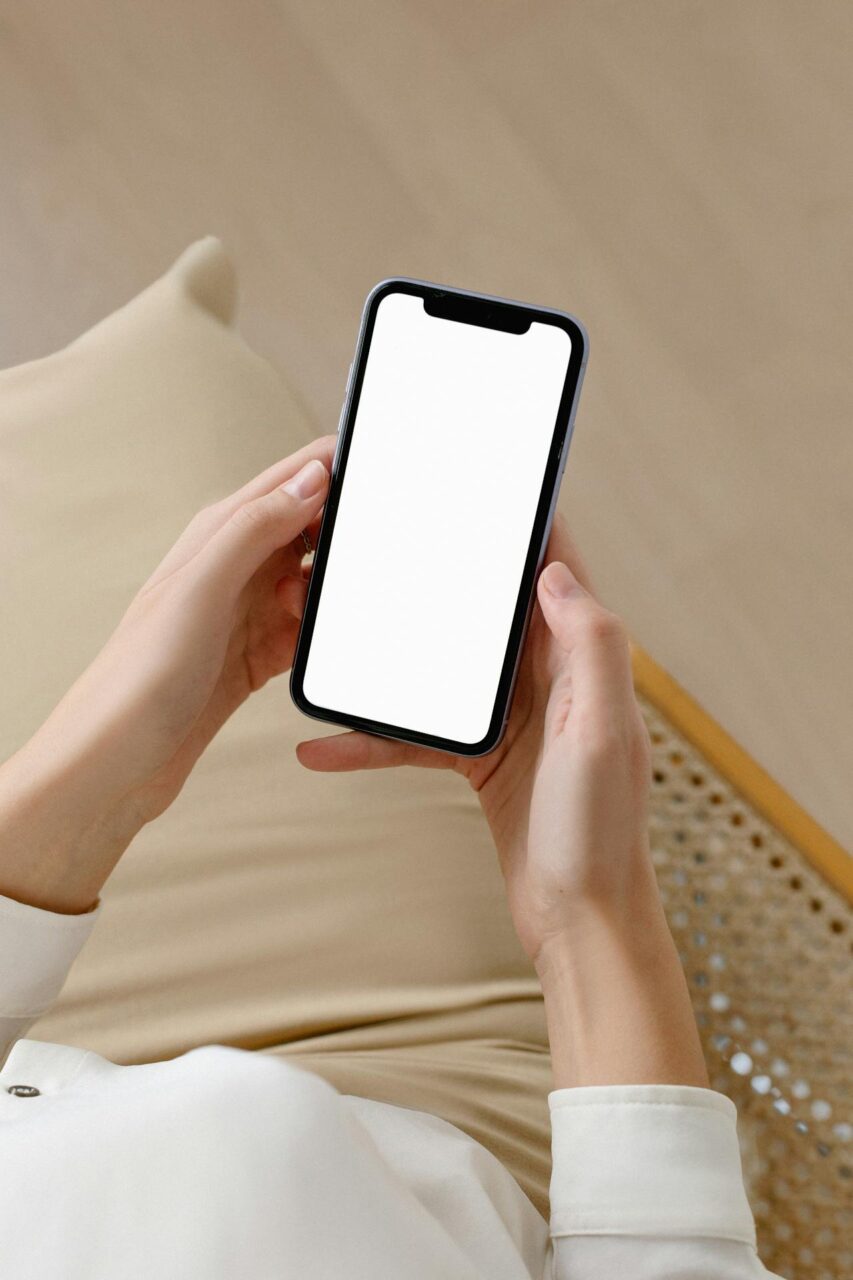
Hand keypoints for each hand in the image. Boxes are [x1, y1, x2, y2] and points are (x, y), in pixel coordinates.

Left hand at [0, 437, 334, 912]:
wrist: (117, 761)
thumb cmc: (140, 675)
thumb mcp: (202, 588)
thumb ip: (255, 526)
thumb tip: (311, 477)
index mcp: (218, 533)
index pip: (291, 477)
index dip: (337, 468)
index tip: (382, 475)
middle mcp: (233, 566)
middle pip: (310, 527)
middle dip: (345, 535)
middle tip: (370, 559)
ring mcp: (245, 612)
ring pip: (314, 581)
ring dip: (331, 592)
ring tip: (329, 614)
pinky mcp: (255, 656)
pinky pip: (307, 631)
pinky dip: (322, 635)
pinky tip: (324, 648)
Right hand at [296, 516, 652, 969]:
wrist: (582, 923)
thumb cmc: (600, 834)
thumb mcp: (601, 733)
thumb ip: (589, 645)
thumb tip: (552, 570)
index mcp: (583, 661)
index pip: (555, 569)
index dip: (523, 521)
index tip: (479, 481)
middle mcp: (549, 679)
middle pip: (486, 607)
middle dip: (440, 574)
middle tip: (384, 541)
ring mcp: (512, 718)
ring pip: (441, 666)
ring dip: (392, 653)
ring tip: (334, 632)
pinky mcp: (481, 758)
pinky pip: (416, 734)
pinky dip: (371, 739)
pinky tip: (318, 747)